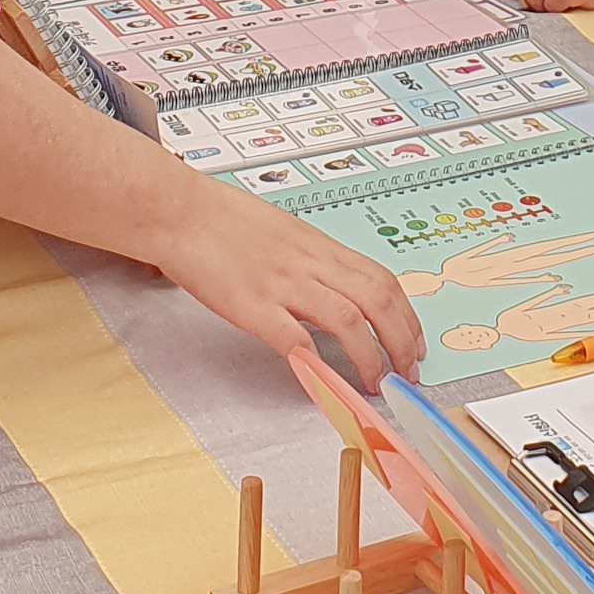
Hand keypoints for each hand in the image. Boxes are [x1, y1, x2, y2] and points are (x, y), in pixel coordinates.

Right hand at [154, 175, 424, 384]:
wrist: (180, 210)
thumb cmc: (223, 219)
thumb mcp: (283, 232)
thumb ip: (310, 260)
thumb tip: (334, 287)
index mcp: (319, 247)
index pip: (381, 280)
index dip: (405, 315)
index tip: (413, 342)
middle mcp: (310, 264)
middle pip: (377, 300)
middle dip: (401, 340)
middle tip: (408, 372)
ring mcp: (283, 284)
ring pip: (348, 320)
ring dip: (369, 357)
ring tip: (376, 383)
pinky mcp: (252, 305)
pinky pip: (292, 337)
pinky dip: (313, 363)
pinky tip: (324, 382)